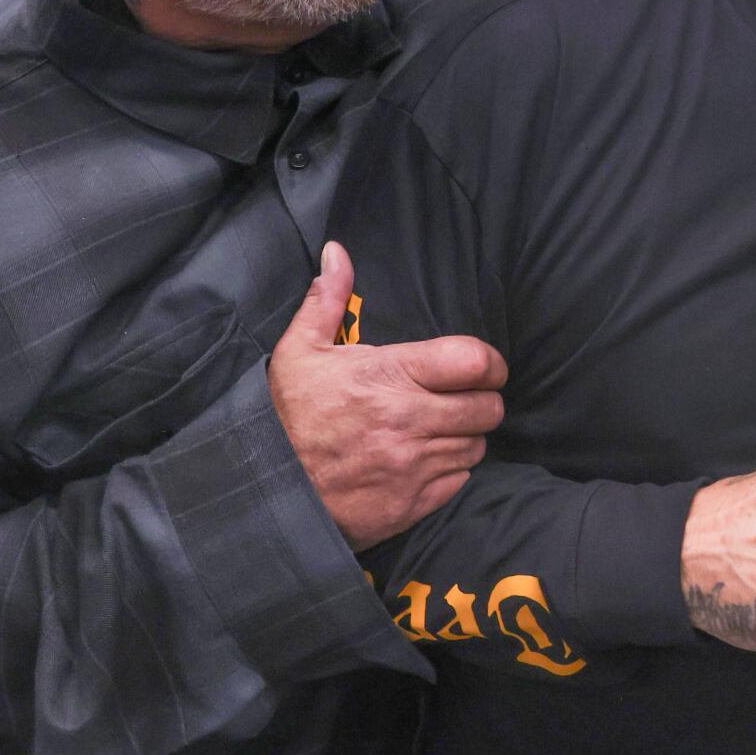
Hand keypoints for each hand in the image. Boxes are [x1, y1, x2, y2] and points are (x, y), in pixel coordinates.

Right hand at [269, 241, 508, 551]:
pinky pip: (459, 481)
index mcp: (389, 375)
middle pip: (488, 408)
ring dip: (465, 436)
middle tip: (463, 399)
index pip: (475, 362)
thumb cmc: (287, 415)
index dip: (490, 363)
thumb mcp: (299, 351)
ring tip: (439, 430)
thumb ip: (328, 300)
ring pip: (476, 446)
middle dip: (482, 401)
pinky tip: (425, 461)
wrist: (265, 490)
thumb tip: (337, 251)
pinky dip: (450, 471)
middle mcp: (409, 420)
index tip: (483, 368)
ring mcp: (413, 465)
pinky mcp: (412, 503)